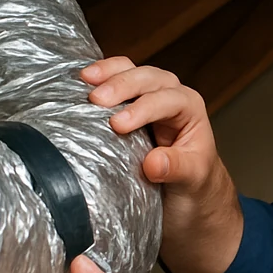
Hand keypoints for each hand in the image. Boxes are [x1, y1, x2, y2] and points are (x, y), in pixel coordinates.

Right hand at [81, 58, 241, 272]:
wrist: (187, 200)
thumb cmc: (194, 189)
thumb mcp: (192, 183)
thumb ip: (178, 169)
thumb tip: (153, 162)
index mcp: (190, 112)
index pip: (169, 101)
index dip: (144, 109)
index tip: (119, 124)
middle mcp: (170, 99)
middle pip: (149, 79)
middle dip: (123, 85)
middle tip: (95, 99)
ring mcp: (147, 99)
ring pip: (131, 72)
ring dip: (108, 73)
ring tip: (83, 79)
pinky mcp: (126, 106)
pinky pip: (114, 83)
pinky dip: (99, 79)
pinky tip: (78, 81)